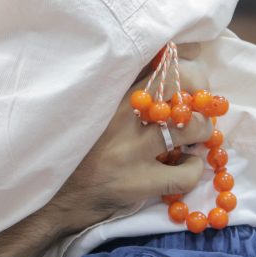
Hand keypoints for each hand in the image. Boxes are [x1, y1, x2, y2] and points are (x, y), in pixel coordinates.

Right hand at [47, 44, 213, 234]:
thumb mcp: (95, 110)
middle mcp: (120, 114)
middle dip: (199, 92)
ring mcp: (131, 149)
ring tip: (194, 137)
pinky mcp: (138, 182)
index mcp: (108, 92)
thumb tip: (166, 68)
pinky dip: (193, 169)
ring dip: (202, 130)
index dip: (185, 59)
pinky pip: (185, 173)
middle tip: (198, 106)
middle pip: (181, 83)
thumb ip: (123, 91)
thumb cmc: (78, 149)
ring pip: (191, 127)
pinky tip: (183, 167)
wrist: (53, 197)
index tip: (190, 69)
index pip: (158, 59)